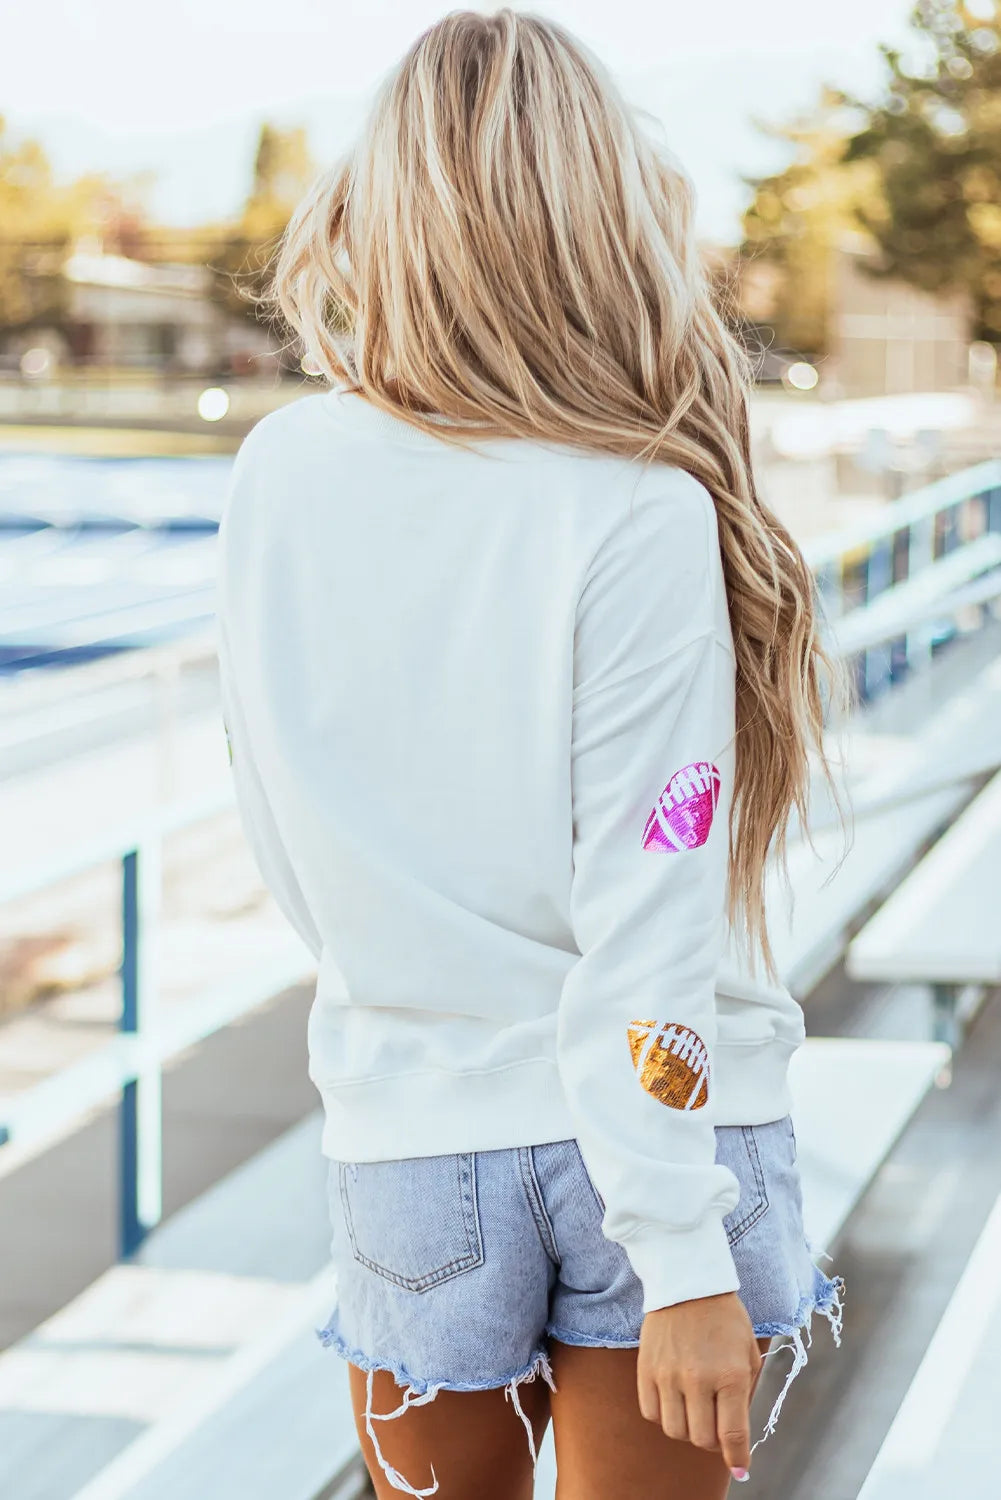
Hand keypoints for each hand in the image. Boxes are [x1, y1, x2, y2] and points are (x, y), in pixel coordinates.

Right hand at [637, 1291, 759, 1481]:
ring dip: (688, 1429)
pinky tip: (674, 1400)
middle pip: (702, 1439)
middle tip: (716, 1425)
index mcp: (731, 1374)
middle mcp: (699, 1378)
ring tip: (694, 1410)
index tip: (740, 1467)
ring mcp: (669, 1374)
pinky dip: (664, 1415)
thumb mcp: (748, 1353)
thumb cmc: (724, 1317)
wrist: (688, 1282)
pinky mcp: (647, 1369)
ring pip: (675, 1431)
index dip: (737, 1458)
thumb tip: (736, 1436)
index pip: (732, 1435)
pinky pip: (652, 1413)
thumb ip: (744, 1395)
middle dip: (713, 1441)